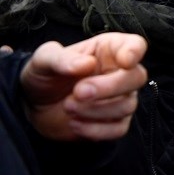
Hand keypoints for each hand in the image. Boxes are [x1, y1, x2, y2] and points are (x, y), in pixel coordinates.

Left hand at [20, 33, 148, 141]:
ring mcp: (121, 98)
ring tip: (68, 107)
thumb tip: (86, 65)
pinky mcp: (114, 122)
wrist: (36, 106)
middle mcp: (121, 72)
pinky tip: (74, 123)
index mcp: (109, 50)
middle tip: (78, 92)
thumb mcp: (43, 60)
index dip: (135, 52)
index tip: (125, 61)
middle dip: (109, 87)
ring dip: (95, 110)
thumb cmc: (45, 76)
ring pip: (127, 106)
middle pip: (137, 78)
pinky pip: (119, 129)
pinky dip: (95, 129)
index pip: (135, 45)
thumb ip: (61, 58)